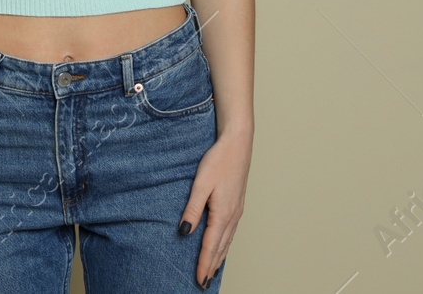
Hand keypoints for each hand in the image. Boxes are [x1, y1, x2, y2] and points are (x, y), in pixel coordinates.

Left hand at [178, 128, 250, 288]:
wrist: (238, 143)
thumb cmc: (219, 160)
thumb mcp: (200, 184)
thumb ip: (192, 209)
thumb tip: (184, 232)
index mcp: (223, 213)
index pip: (210, 246)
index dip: (204, 264)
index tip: (199, 280)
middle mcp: (232, 216)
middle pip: (221, 248)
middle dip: (212, 266)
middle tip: (203, 283)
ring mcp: (237, 210)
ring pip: (227, 241)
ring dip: (219, 257)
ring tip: (212, 271)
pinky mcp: (238, 204)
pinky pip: (231, 232)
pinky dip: (225, 245)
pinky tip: (222, 245)